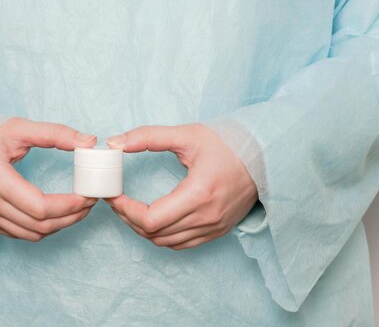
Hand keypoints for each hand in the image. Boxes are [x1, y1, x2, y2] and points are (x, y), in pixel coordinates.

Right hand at [0, 117, 98, 240]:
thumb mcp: (19, 128)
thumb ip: (55, 133)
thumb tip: (88, 142)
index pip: (40, 206)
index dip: (69, 205)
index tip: (88, 195)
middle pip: (39, 225)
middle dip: (71, 216)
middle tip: (90, 201)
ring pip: (32, 234)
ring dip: (60, 225)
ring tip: (79, 209)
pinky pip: (21, 234)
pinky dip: (43, 228)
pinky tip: (57, 214)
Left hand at [104, 123, 257, 249]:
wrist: (264, 156)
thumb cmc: (227, 144)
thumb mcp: (186, 134)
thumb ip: (148, 137)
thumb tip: (115, 143)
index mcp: (198, 193)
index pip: (150, 219)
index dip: (125, 210)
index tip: (114, 195)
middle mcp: (207, 216)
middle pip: (154, 233)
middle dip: (128, 218)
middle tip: (117, 200)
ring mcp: (213, 227)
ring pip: (166, 243)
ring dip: (143, 229)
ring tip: (130, 209)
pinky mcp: (218, 230)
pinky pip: (182, 244)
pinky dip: (162, 236)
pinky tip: (154, 220)